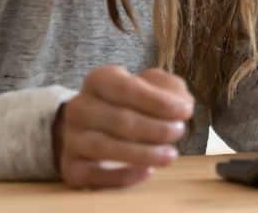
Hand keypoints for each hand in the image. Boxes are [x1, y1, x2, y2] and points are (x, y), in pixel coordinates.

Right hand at [52, 66, 194, 188]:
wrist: (93, 127)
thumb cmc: (131, 104)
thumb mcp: (153, 86)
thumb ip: (170, 89)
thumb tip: (182, 105)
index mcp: (99, 80)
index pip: (126, 88)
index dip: (158, 101)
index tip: (185, 111)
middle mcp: (79, 107)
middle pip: (119, 120)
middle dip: (155, 128)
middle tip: (179, 131)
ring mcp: (72, 138)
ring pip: (105, 147)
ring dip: (143, 153)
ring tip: (171, 155)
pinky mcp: (72, 167)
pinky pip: (95, 175)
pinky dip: (123, 176)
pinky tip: (147, 171)